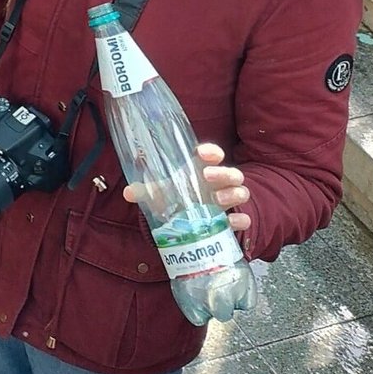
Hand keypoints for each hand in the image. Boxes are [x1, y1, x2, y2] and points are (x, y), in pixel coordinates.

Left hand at [123, 143, 250, 232]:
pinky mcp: (232, 220)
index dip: (211, 151)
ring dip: (232, 194)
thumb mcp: (161, 193)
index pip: (212, 154)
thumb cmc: (177, 198)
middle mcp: (219, 183)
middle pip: (231, 173)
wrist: (188, 221)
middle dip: (223, 172)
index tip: (201, 153)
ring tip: (217, 200)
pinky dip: (240, 219)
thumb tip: (129, 192)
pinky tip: (232, 221)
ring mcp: (228, 201)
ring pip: (241, 191)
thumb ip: (146, 191)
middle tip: (208, 176)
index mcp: (202, 169)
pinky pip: (244, 218)